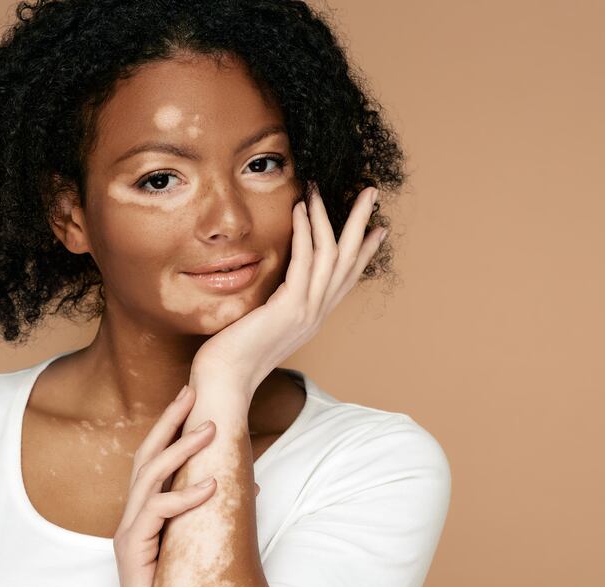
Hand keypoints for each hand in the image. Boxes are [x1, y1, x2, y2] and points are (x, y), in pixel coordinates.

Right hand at [109, 384, 219, 586]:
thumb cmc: (174, 584)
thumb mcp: (195, 540)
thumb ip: (210, 512)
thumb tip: (249, 486)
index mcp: (145, 507)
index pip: (155, 456)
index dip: (170, 425)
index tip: (189, 395)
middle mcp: (132, 512)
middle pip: (146, 454)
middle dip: (169, 421)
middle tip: (192, 392)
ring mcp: (129, 528)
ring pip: (150, 476)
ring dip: (182, 450)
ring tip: (211, 431)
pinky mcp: (132, 548)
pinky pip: (157, 512)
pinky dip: (184, 496)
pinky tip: (211, 486)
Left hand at [191, 181, 383, 396]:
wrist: (226, 380)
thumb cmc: (234, 354)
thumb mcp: (263, 323)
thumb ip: (275, 304)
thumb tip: (272, 289)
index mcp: (313, 317)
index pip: (346, 278)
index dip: (364, 252)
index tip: (378, 228)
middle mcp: (317, 313)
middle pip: (350, 261)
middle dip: (361, 224)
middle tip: (371, 193)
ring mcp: (307, 311)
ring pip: (332, 255)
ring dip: (329, 216)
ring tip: (322, 188)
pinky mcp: (290, 307)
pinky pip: (305, 260)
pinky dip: (305, 231)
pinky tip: (301, 208)